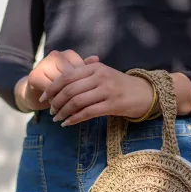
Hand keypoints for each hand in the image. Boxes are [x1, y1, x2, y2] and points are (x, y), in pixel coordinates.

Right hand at [14, 50, 97, 111]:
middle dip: (77, 94)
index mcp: (69, 55)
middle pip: (71, 78)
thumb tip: (97, 58)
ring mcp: (44, 64)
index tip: (93, 99)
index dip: (87, 86)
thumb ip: (86, 72)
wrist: (37, 94)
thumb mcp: (77, 82)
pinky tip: (59, 111)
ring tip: (72, 113)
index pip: (82, 71)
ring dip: (66, 101)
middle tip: (85, 109)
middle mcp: (56, 55)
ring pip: (60, 85)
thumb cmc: (63, 89)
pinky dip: (55, 102)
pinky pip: (50, 91)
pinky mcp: (34, 76)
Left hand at [39, 61, 154, 125]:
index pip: (67, 76)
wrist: (146, 93)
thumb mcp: (105, 74)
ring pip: (76, 102)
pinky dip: (74, 119)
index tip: (44, 97)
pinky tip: (68, 123)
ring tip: (57, 119)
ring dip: (63, 112)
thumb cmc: (123, 85)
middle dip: (56, 102)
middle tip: (51, 111)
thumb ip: (87, 73)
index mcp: (95, 68)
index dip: (52, 87)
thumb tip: (64, 77)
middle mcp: (100, 77)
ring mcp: (106, 90)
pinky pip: (88, 113)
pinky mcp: (112, 105)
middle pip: (69, 90)